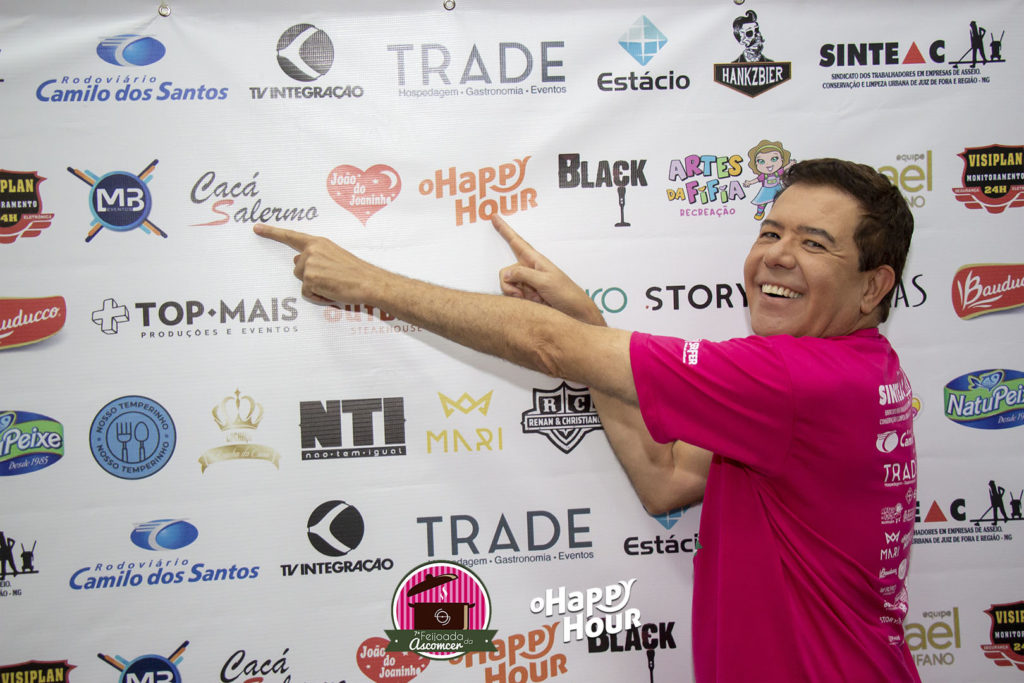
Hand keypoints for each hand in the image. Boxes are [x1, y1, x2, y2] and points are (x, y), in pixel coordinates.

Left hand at [254, 224, 377, 303]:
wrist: (370, 281)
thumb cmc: (356, 272)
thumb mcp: (334, 256)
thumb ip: (315, 256)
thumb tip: (296, 259)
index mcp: (318, 242)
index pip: (291, 236)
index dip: (272, 232)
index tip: (256, 228)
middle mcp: (311, 250)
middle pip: (298, 268)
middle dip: (311, 277)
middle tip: (332, 279)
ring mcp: (309, 264)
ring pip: (302, 281)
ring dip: (315, 287)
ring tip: (334, 285)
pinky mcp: (309, 278)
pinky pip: (307, 293)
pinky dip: (319, 297)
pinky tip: (332, 292)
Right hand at [492, 215, 603, 325]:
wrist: (576, 314)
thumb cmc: (566, 294)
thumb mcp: (545, 281)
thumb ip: (522, 274)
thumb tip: (504, 274)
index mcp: (536, 260)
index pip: (517, 242)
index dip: (505, 230)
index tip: (494, 217)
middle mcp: (530, 269)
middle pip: (507, 272)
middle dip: (511, 285)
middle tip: (526, 295)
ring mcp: (528, 283)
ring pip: (508, 286)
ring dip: (518, 295)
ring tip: (537, 300)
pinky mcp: (528, 295)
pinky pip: (513, 296)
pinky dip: (521, 301)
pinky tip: (535, 304)